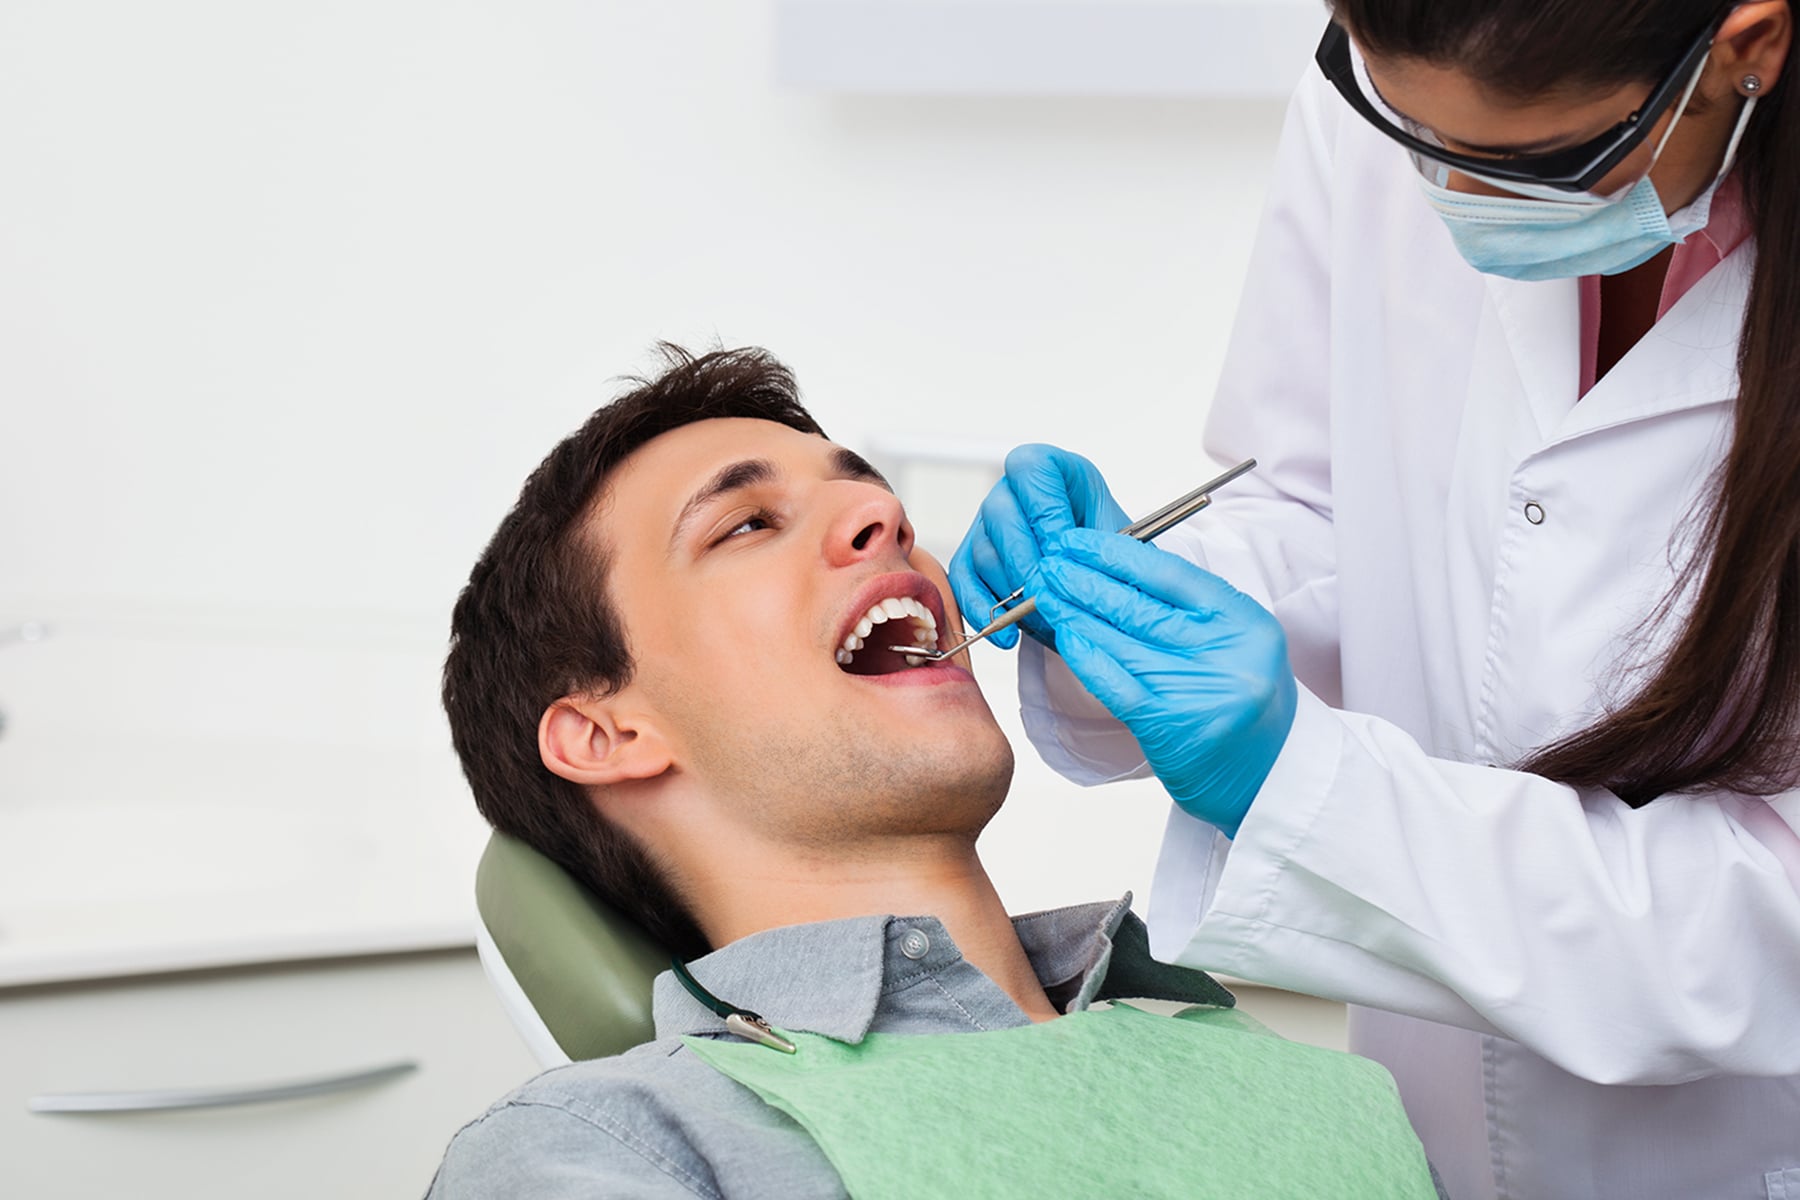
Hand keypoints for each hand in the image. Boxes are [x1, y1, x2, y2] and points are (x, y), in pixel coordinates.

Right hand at [950, 444, 1129, 648]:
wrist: (1101, 585)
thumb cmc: (1111, 556)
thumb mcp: (1120, 541)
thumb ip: (1096, 545)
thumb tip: (1061, 565)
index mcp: (1053, 471)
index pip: (1032, 469)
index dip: (1046, 511)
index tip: (1064, 550)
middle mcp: (1014, 492)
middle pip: (1000, 512)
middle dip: (1025, 561)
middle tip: (1048, 593)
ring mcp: (988, 524)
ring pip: (983, 551)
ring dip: (1010, 590)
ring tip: (1041, 616)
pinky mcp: (972, 559)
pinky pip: (963, 581)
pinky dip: (983, 610)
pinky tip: (1008, 632)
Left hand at [1032, 528, 1296, 835]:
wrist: (1270, 777)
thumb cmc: (1243, 703)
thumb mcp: (1235, 644)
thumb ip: (1190, 610)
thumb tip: (1119, 568)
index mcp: (1245, 622)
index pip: (1171, 574)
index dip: (1119, 553)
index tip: (1080, 541)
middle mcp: (1225, 652)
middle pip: (1140, 606)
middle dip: (1086, 580)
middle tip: (1049, 562)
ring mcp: (1198, 689)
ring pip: (1122, 641)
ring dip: (1076, 613)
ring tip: (1045, 593)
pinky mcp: (1169, 725)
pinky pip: (1116, 683)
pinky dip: (1087, 657)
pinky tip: (1065, 636)